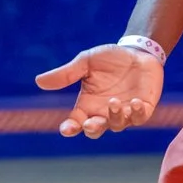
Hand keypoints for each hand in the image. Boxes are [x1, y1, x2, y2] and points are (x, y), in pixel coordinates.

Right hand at [34, 42, 163, 139]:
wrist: (138, 52)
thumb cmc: (110, 59)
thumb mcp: (86, 62)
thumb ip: (66, 74)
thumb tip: (39, 81)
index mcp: (87, 104)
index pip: (75, 122)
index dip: (70, 128)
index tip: (66, 129)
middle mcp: (104, 112)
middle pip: (95, 130)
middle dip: (92, 129)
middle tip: (90, 123)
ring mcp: (124, 113)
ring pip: (117, 125)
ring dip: (114, 117)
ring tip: (114, 102)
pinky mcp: (143, 109)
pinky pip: (139, 118)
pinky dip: (136, 113)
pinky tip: (135, 102)